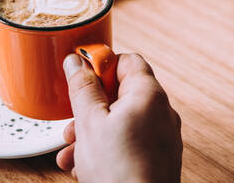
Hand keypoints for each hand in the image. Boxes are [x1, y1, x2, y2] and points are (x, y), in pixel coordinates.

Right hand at [56, 53, 181, 181]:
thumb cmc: (118, 173)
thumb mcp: (89, 123)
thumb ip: (82, 88)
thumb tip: (76, 62)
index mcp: (149, 95)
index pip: (127, 61)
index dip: (100, 65)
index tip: (79, 76)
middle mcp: (161, 113)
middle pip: (121, 94)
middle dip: (90, 108)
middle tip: (70, 124)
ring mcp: (163, 138)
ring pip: (122, 122)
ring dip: (92, 133)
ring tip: (71, 152)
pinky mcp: (158, 160)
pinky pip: (130, 144)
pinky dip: (107, 150)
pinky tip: (84, 167)